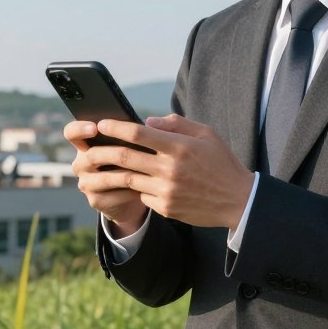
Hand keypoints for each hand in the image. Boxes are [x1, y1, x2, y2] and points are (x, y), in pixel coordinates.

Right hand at [65, 120, 147, 236]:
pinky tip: (145, 188)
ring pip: (105, 177)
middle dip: (112, 153)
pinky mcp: (96, 200)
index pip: (71, 132)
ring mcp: (86, 183)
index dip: (79, 129)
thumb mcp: (131, 144)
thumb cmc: (132, 160)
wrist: (131, 194)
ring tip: (146, 170)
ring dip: (127, 173)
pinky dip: (131, 191)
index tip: (95, 128)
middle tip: (129, 151)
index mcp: (85, 144)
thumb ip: (133, 133)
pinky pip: (114, 195)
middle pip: (90, 156)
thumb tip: (149, 123)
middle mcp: (81, 164)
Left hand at [82, 114, 254, 229]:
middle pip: (126, 157)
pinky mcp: (166, 207)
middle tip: (89, 146)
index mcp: (179, 147)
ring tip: (99, 166)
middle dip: (103, 150)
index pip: (139, 133)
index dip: (116, 127)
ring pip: (129, 178)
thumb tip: (148, 121)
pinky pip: (142, 194)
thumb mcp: (206, 134)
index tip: (101, 123)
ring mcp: (166, 191)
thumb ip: (176, 124)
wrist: (238, 201)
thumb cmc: (221, 162)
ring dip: (112, 172)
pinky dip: (136, 186)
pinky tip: (133, 182)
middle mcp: (170, 169)